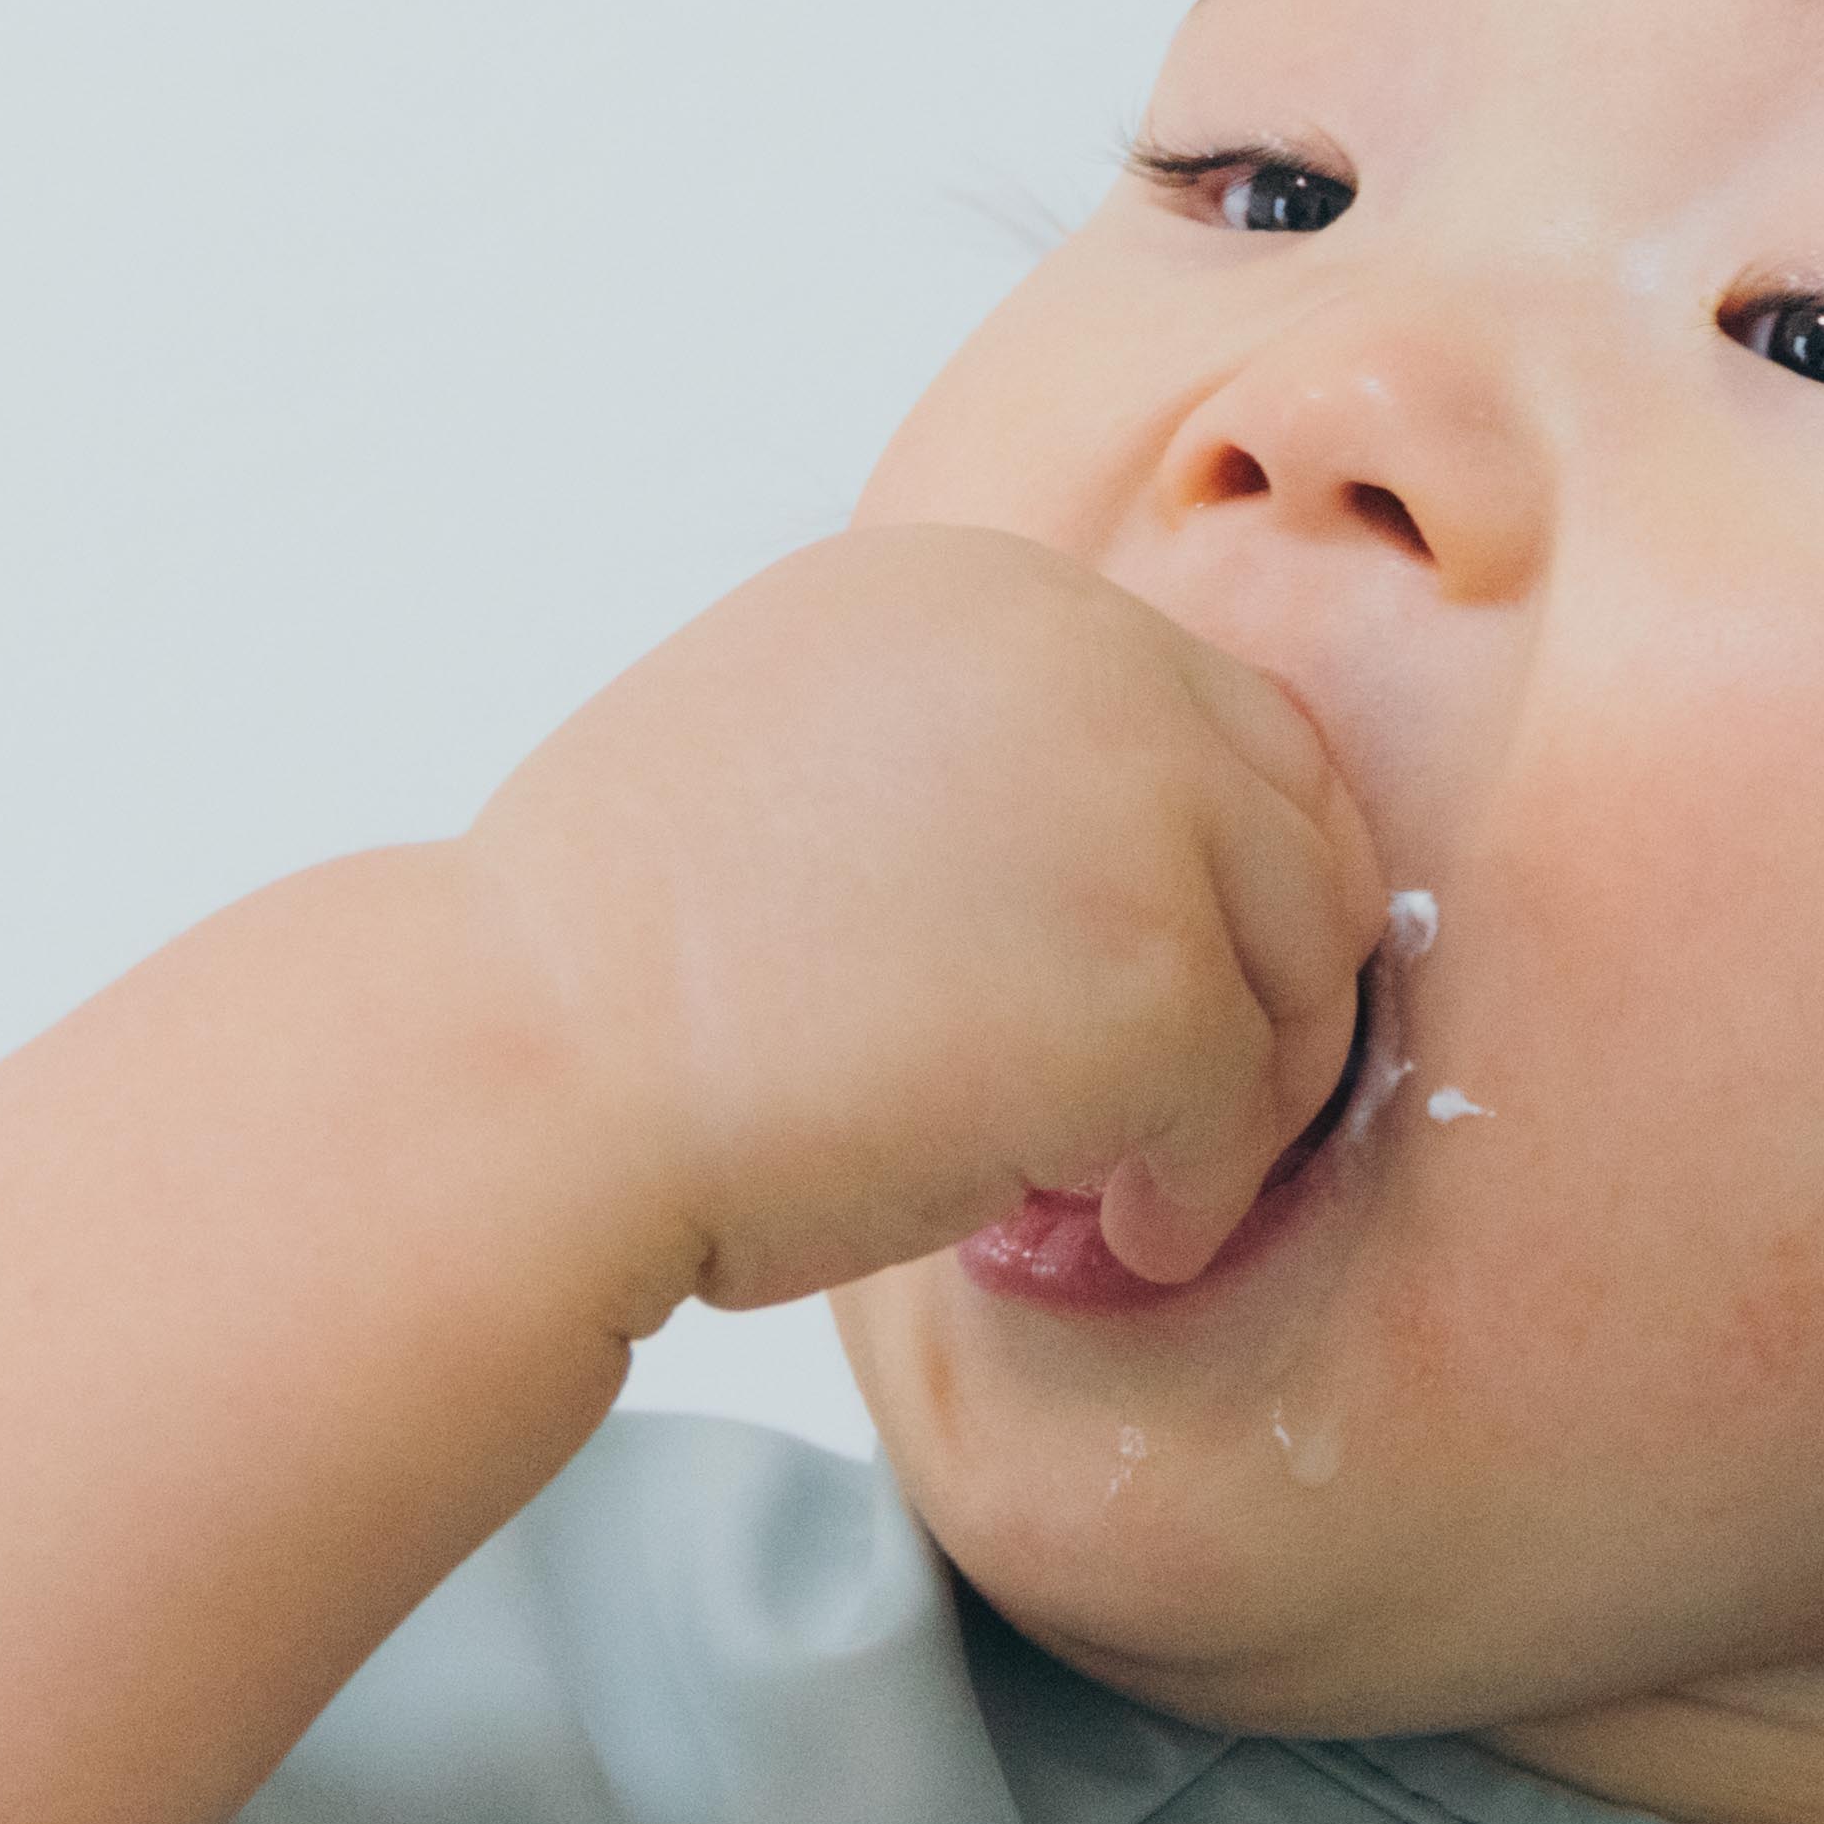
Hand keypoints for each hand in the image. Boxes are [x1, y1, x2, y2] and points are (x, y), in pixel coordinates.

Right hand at [465, 528, 1387, 1311]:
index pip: (1213, 717)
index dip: (1217, 870)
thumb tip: (1089, 859)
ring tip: (1132, 1186)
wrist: (526, 1068)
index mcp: (988, 589)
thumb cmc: (612, 959)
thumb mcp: (796, 741)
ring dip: (1235, 1100)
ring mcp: (1142, 814)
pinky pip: (1243, 1108)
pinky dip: (1195, 1192)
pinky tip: (1111, 1234)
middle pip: (1296, 828)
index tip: (1182, 980)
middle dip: (1267, 981)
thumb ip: (963, 750)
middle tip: (1201, 1106)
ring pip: (1295, 972)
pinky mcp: (1163, 982)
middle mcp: (1090, 658)